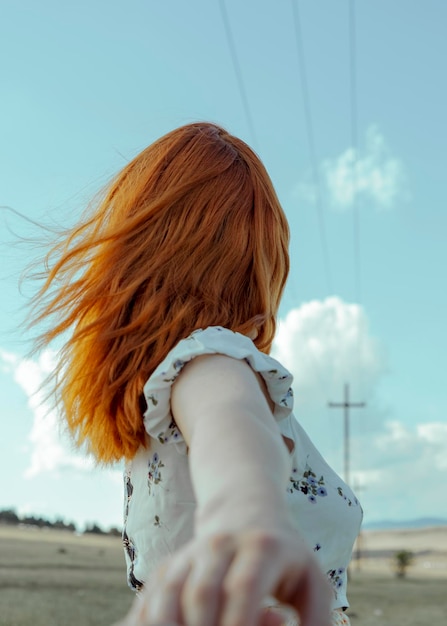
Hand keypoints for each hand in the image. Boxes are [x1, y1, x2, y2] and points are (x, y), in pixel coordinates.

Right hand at [115, 527, 331, 625]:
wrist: (246, 512)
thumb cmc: (285, 560)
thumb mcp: (312, 582)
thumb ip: (315, 620)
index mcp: (261, 548)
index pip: (245, 586)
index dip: (241, 622)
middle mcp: (220, 545)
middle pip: (202, 593)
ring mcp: (189, 554)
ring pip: (168, 594)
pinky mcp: (167, 567)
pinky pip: (149, 598)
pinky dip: (148, 622)